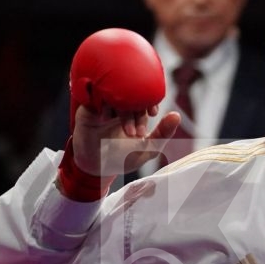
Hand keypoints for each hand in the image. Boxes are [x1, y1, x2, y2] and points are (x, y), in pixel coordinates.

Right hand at [68, 102, 183, 180]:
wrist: (97, 168)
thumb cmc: (123, 158)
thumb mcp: (148, 148)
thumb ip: (163, 133)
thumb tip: (177, 115)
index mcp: (134, 111)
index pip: (144, 97)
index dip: (150, 102)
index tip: (153, 113)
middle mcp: (118, 106)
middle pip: (129, 95)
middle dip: (136, 111)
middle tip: (136, 133)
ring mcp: (103, 106)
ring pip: (113, 96)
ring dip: (121, 111)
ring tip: (128, 132)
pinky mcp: (87, 109)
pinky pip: (94, 98)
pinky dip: (103, 106)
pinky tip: (106, 120)